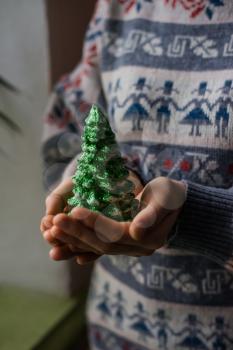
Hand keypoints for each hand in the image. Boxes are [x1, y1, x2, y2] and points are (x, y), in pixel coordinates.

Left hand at [49, 177, 185, 263]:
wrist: (177, 206)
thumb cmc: (171, 196)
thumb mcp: (165, 199)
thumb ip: (152, 214)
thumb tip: (136, 231)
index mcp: (148, 238)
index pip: (115, 232)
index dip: (94, 223)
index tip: (74, 211)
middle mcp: (136, 249)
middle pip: (101, 243)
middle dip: (76, 232)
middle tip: (54, 222)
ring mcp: (128, 250)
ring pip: (95, 248)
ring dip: (72, 240)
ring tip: (50, 231)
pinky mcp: (120, 245)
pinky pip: (96, 248)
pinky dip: (78, 244)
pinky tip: (61, 243)